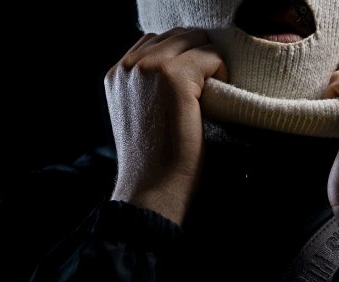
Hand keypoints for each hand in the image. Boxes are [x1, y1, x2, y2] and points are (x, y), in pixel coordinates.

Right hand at [105, 28, 227, 224]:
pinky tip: (213, 102)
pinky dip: (220, 74)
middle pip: (178, 35)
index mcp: (117, 74)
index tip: (193, 88)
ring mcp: (150, 68)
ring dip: (208, 64)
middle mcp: (130, 66)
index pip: (156, 41)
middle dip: (197, 58)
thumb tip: (185, 69)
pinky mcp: (174, 76)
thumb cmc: (155, 163)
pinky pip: (210, 56)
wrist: (154, 189)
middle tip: (206, 92)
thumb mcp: (141, 117)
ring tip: (209, 97)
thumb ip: (149, 89)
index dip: (182, 59)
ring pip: (195, 41)